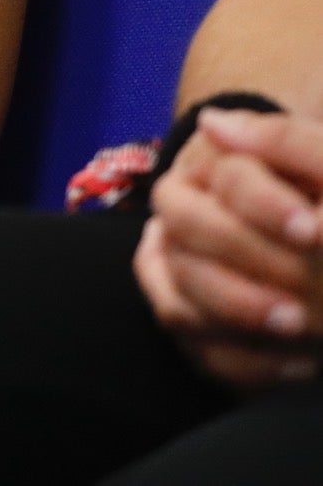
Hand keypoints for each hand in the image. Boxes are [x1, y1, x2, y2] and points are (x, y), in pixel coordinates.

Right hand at [135, 109, 322, 386]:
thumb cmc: (322, 194)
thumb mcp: (321, 162)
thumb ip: (283, 138)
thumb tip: (212, 123)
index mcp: (214, 163)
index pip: (224, 180)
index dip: (263, 205)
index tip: (310, 229)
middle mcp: (182, 212)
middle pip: (187, 232)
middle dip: (248, 261)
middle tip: (304, 291)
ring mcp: (181, 271)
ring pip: (178, 301)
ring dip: (239, 316)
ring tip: (301, 327)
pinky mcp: (197, 324)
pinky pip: (200, 353)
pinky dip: (248, 363)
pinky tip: (300, 363)